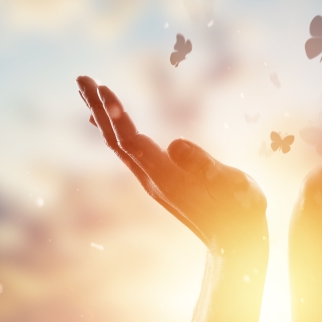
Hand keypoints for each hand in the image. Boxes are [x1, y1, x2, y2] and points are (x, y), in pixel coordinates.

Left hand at [77, 76, 266, 253]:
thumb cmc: (241, 212)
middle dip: (98, 108)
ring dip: (102, 116)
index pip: (132, 141)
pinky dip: (114, 129)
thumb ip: (206, 165)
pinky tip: (106, 120)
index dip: (116, 115)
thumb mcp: (233, 186)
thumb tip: (175, 143)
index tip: (101, 87)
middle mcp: (152, 179)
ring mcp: (153, 181)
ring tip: (87, 89)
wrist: (235, 243)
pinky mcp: (159, 181)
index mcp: (168, 177)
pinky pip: (128, 151)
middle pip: (116, 140)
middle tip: (81, 77)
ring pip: (119, 144)